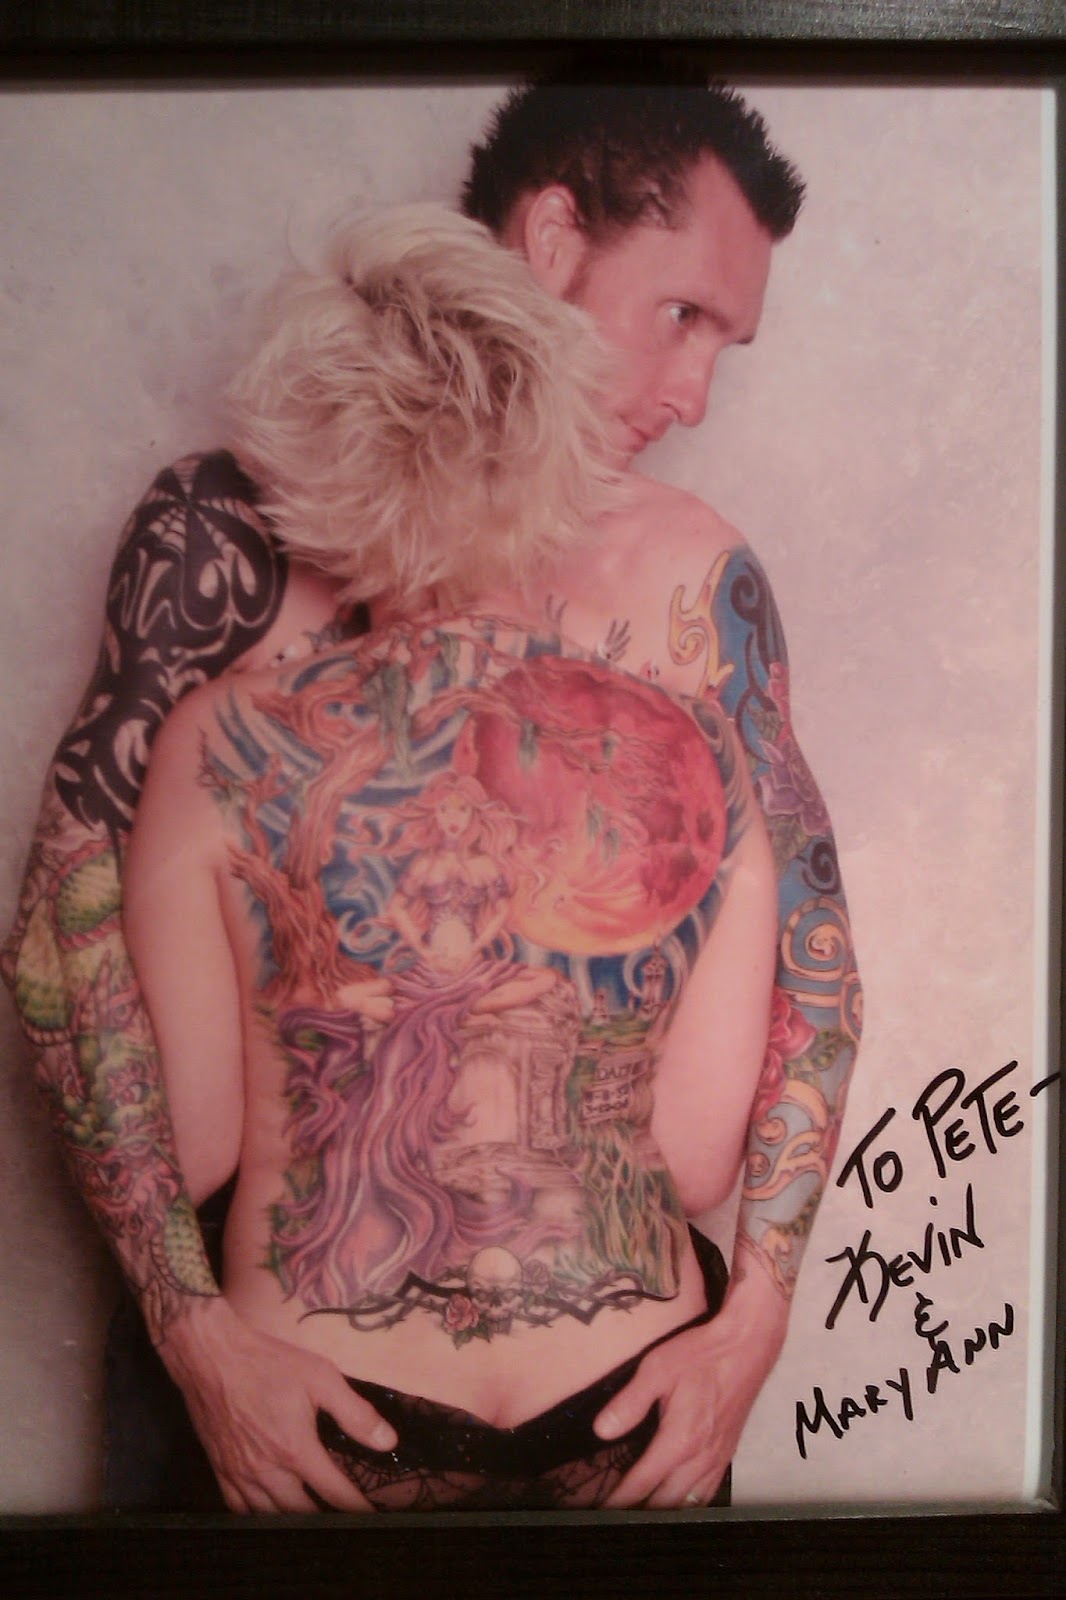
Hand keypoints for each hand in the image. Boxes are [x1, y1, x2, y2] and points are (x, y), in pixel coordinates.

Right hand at [158, 1296, 397, 1512]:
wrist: (211, 1356)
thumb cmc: (267, 1363)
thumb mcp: (320, 1377)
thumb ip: (355, 1413)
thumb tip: (387, 1440)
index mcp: (296, 1450)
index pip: (335, 1493)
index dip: (356, 1508)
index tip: (372, 1518)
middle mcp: (267, 1471)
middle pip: (302, 1513)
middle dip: (325, 1519)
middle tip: (342, 1520)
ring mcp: (240, 1475)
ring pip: (269, 1517)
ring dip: (293, 1520)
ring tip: (312, 1520)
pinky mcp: (220, 1470)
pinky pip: (239, 1509)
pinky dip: (258, 1516)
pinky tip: (269, 1512)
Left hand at [593, 1276, 787, 1508]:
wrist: (747, 1346)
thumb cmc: (701, 1355)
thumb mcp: (656, 1369)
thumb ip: (629, 1403)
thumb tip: (601, 1430)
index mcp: (680, 1441)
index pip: (643, 1483)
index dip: (620, 1500)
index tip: (603, 1511)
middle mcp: (700, 1458)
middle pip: (666, 1503)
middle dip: (641, 1512)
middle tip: (619, 1516)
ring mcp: (718, 1459)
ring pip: (690, 1504)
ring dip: (666, 1512)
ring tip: (644, 1516)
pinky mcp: (728, 1453)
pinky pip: (707, 1493)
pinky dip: (690, 1505)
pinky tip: (679, 1503)